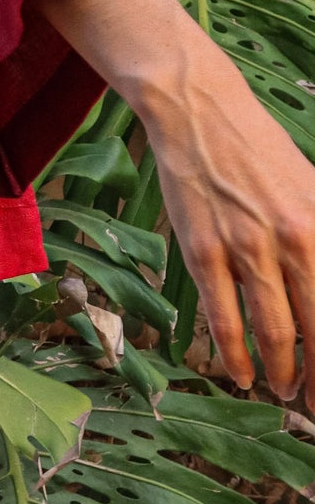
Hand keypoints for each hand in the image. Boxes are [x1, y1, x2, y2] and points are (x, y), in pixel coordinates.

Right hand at [38, 0, 314, 400]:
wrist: (199, 110)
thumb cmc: (257, 149)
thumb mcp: (309, 187)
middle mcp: (291, 238)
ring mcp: (245, 246)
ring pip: (273, 328)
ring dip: (283, 370)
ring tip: (287, 393)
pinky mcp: (203, 249)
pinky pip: (222, 315)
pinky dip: (235, 352)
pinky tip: (242, 375)